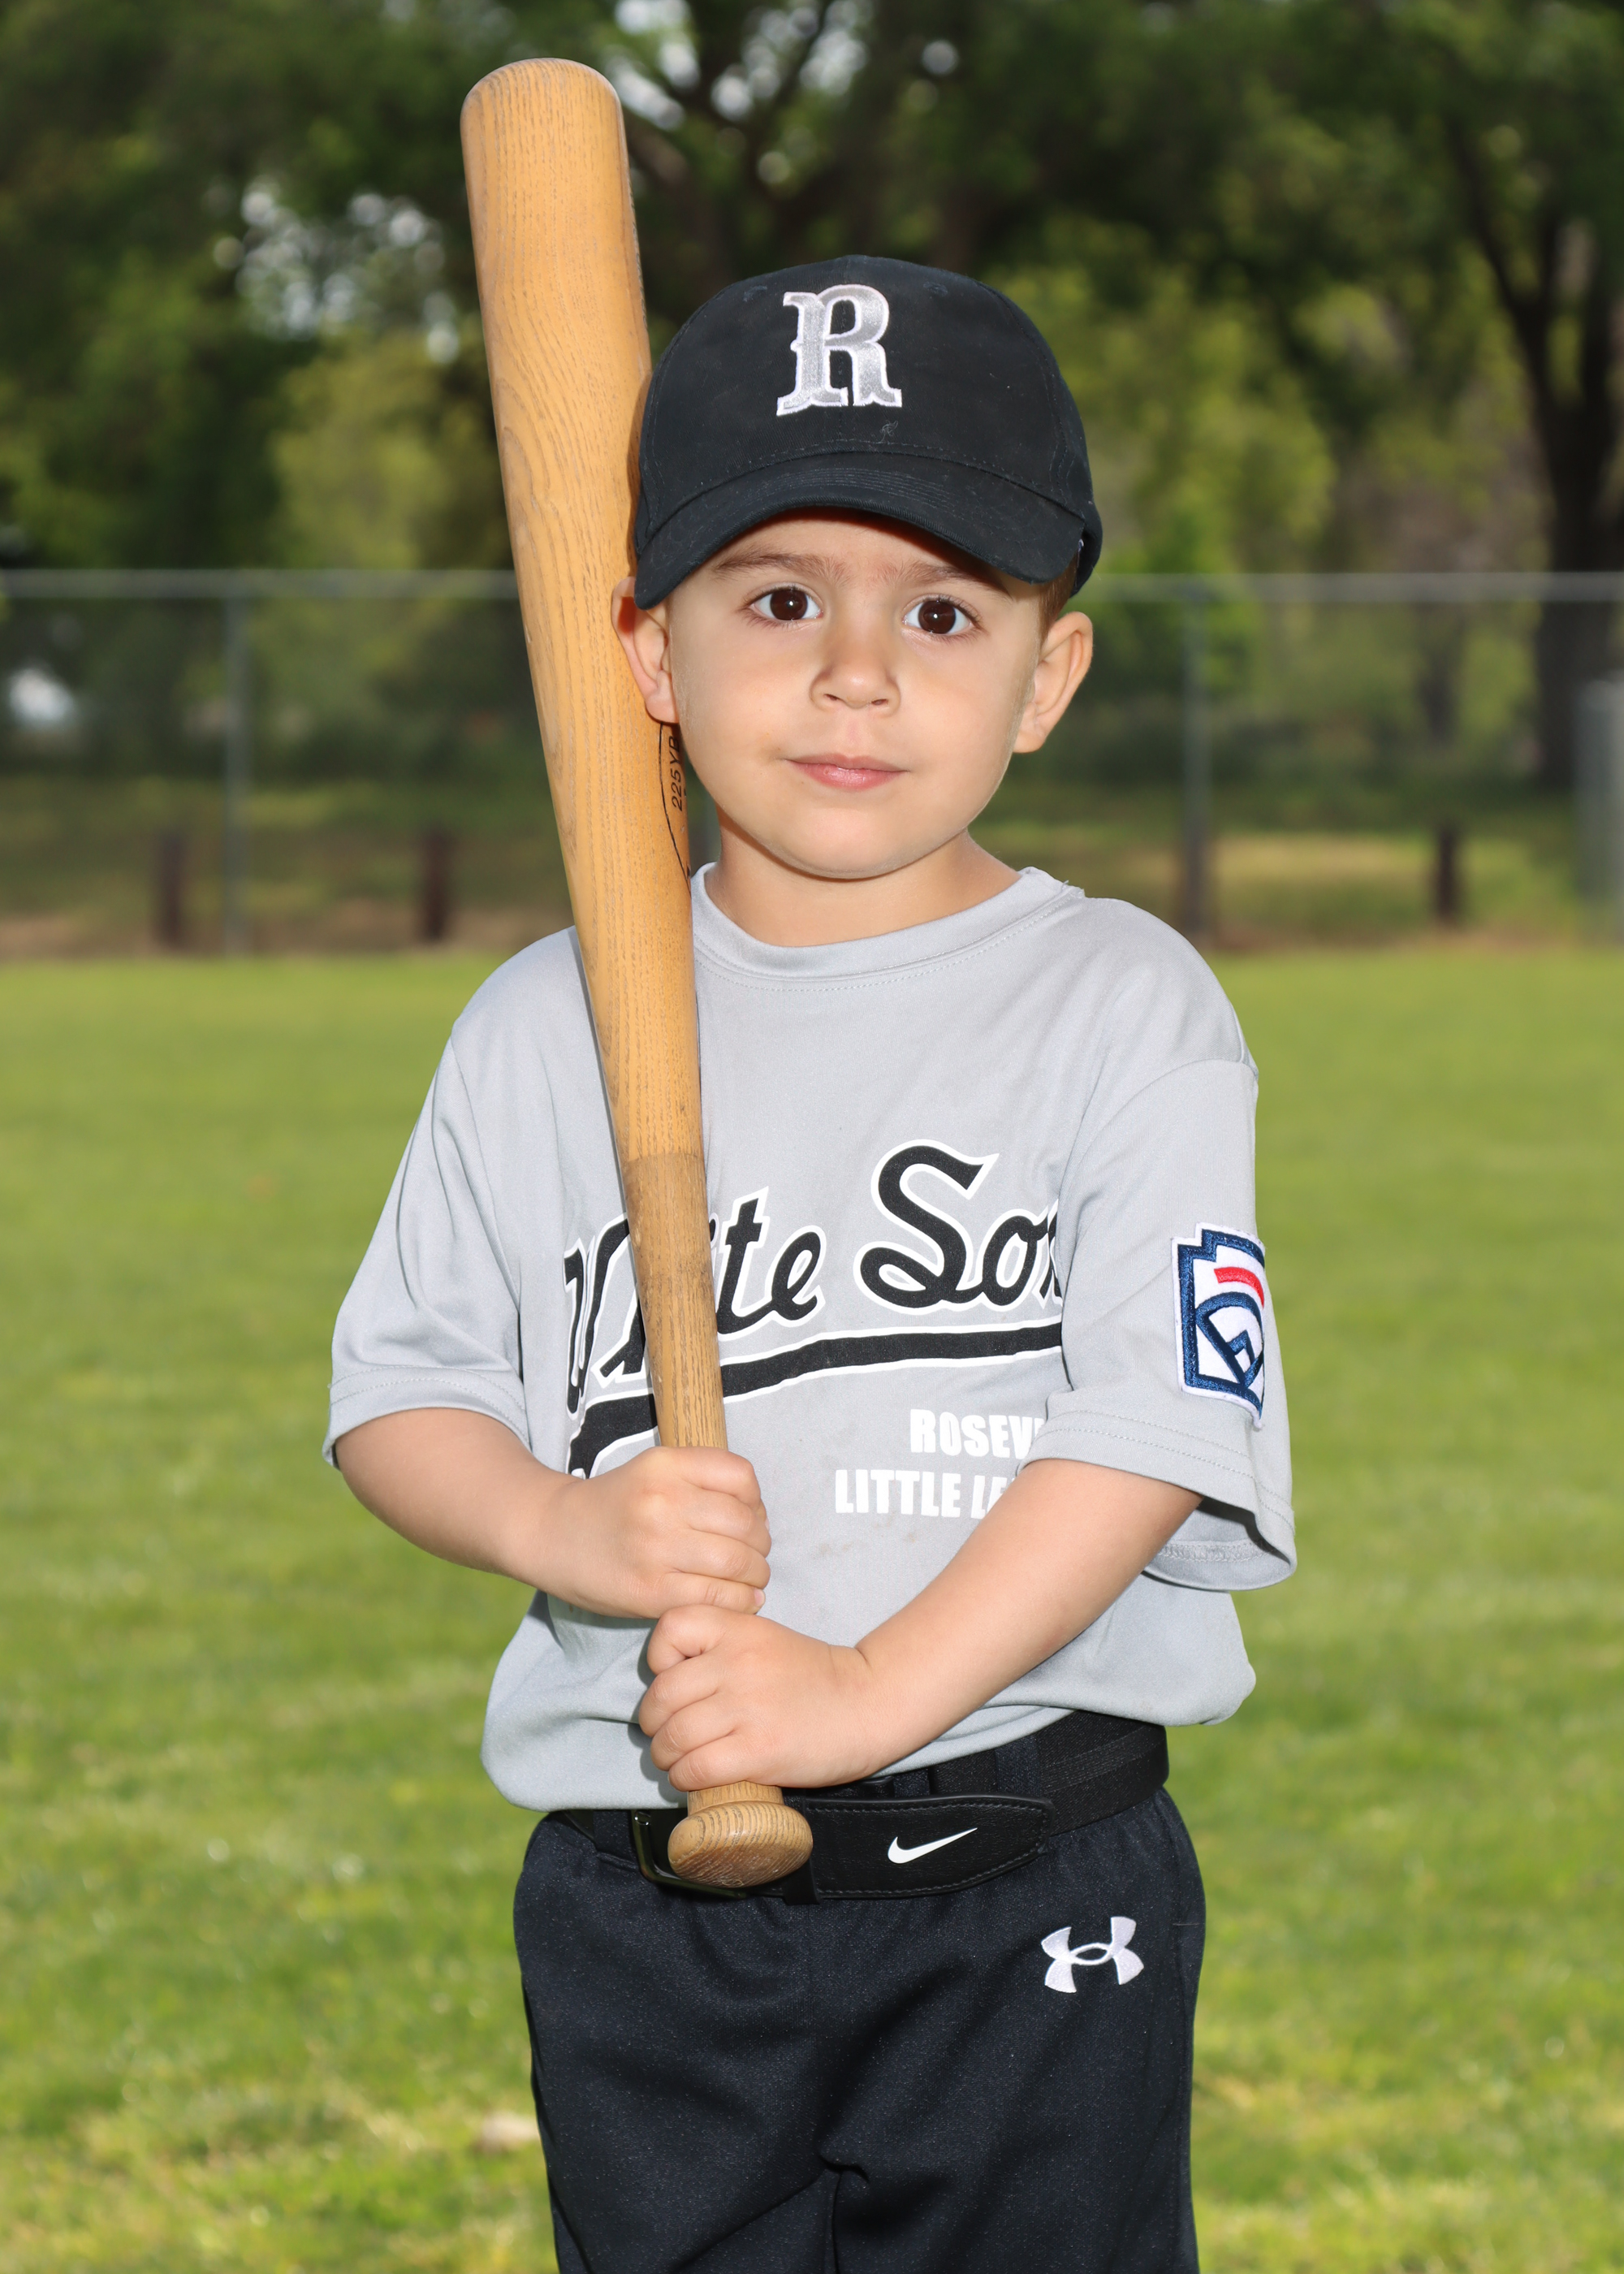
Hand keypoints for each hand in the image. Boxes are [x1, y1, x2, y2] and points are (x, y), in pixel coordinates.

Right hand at [544, 1446, 770, 1621]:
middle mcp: (662, 1502)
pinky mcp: (651, 1591)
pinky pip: (716, 1597)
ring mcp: (656, 1548)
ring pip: (737, 1563)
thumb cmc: (614, 1505)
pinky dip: (741, 1602)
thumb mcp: (653, 1470)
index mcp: (665, 1465)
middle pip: (745, 1524)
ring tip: (752, 1579)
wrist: (552, 1535)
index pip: (741, 1476)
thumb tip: (759, 1518)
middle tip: (756, 1556)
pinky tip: (742, 1599)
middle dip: (761, 1545)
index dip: (757, 1502)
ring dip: (756, 1575)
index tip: (750, 1519)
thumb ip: (702, 1480)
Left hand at [639, 1608, 885, 1790]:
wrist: (869, 1704)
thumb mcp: (766, 1640)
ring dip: (665, 1756)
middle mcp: (739, 1663)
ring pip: (674, 1736)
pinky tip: (694, 1777)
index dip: (658, 1659)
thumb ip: (722, 1649)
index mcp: (740, 1630)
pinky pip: (697, 1768)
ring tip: (676, 1761)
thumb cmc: (815, 1677)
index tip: (671, 1679)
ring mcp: (748, 1708)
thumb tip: (671, 1684)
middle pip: (663, 1695)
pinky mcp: (760, 1751)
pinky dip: (685, 1778)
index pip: (670, 1630)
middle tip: (664, 1734)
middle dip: (653, 1722)